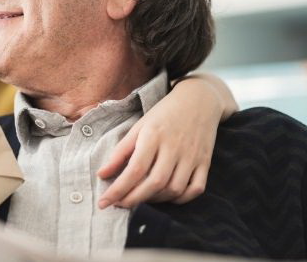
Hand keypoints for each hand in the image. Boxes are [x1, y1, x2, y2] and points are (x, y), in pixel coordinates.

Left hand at [96, 74, 233, 208]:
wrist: (198, 100)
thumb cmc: (163, 114)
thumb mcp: (138, 127)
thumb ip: (120, 152)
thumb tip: (101, 175)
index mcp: (153, 136)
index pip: (135, 169)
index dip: (118, 189)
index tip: (104, 202)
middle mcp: (174, 147)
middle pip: (154, 183)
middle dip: (133, 199)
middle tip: (119, 204)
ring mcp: (192, 156)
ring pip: (174, 189)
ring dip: (154, 200)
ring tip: (140, 198)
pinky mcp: (205, 162)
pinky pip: (195, 189)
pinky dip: (181, 199)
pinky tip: (166, 197)